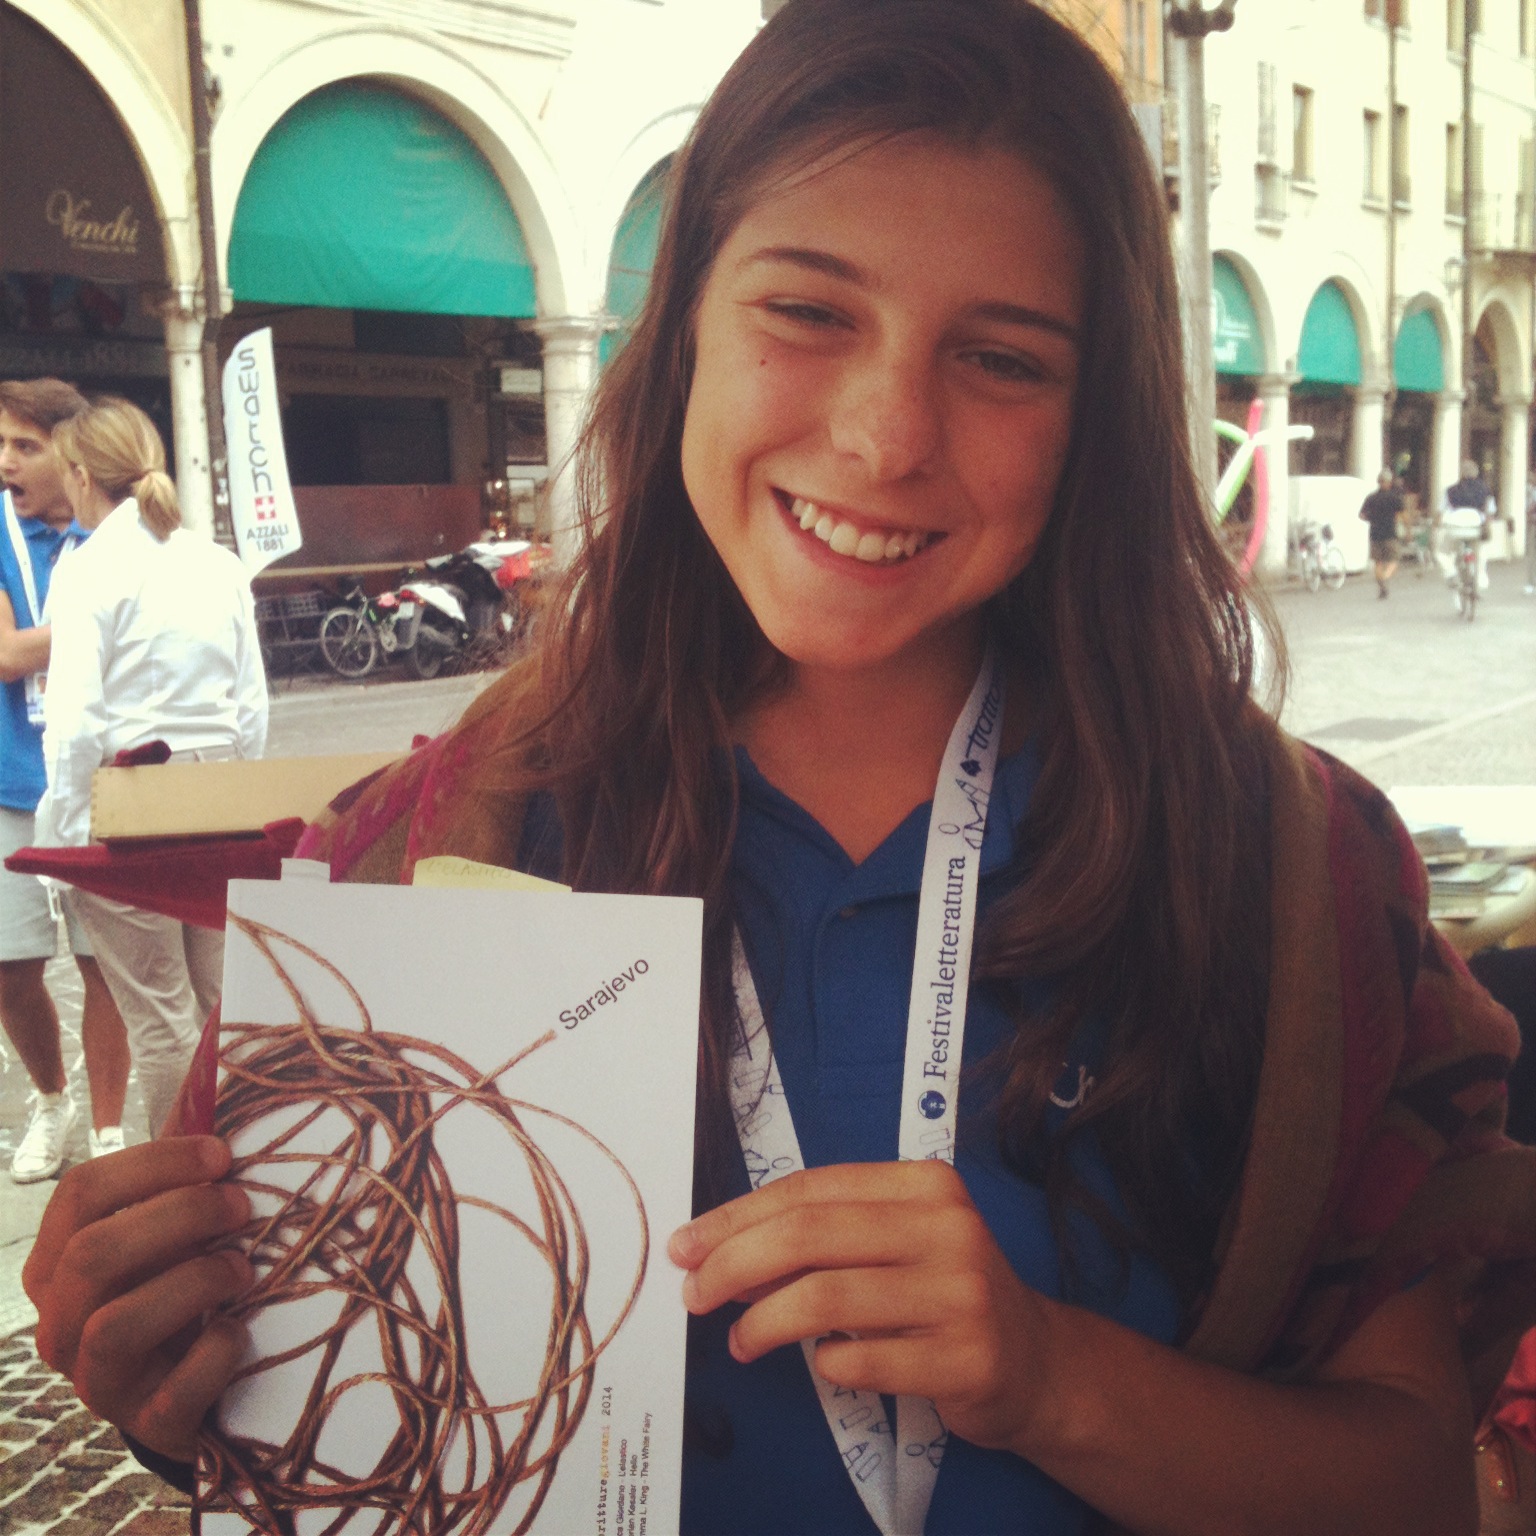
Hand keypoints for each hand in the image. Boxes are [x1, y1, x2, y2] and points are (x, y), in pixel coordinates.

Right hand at [23, 1136, 253, 1460]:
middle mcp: (60, 1324)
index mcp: (56, 1265)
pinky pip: (173, 1393)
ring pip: (115, 1325)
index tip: (223, 1154)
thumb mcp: (169, 1234)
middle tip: (241, 1205)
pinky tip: (239, 1332)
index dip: (156, 1163)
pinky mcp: (147, 1424)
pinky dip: (216, 1354)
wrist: (197, 1389)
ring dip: (192, 1281)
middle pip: (94, 1253)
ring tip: (243, 1266)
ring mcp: (96, 1382)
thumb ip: (178, 1179)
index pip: (80, 1194)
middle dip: (179, 1216)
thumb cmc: (182, 1287)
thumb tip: (212, 1091)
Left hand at [668, 1160, 1049, 1453]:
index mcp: (923, 1184)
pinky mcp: (965, 1358)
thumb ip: (820, 1240)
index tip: (688, 1244)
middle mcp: (947, 1227)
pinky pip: (863, 1360)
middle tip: (694, 1294)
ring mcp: (960, 1293)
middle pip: (808, 1236)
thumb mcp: (892, 1245)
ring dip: (763, 1322)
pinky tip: (821, 1365)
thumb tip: (721, 1254)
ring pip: (825, 1297)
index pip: (809, 1189)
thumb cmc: (941, 1293)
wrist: (1035, 1362)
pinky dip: (825, 1364)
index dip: (737, 1216)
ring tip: (740, 1341)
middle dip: (733, 1264)